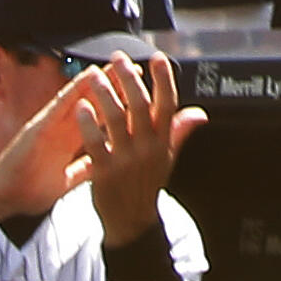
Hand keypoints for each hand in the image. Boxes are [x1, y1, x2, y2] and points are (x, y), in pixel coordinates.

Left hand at [78, 54, 203, 244]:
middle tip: (119, 58)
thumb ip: (180, 132)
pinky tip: (81, 106)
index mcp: (163, 141)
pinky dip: (88, 123)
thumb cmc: (147, 186)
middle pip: (140, 105)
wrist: (131, 222)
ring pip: (116, 118)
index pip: (167, 104)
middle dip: (130, 78)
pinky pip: (95, 142)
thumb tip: (199, 113)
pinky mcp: (104, 171)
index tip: (157, 58)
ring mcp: (126, 159)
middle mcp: (147, 147)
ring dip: (106, 94)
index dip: (164, 80)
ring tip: (96, 76)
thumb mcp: (168, 159)